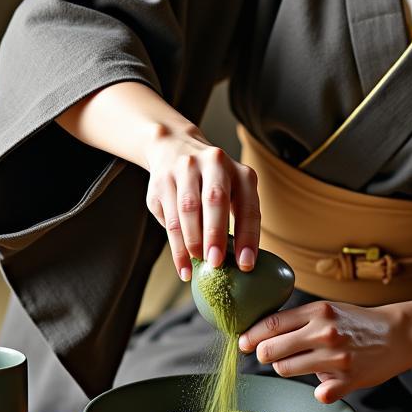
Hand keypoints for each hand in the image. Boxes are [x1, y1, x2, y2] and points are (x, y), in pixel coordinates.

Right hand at [143, 127, 259, 281]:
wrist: (174, 146)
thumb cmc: (213, 181)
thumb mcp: (233, 190)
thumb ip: (236, 218)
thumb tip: (238, 262)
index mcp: (240, 172)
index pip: (248, 206)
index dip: (248, 236)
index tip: (246, 264)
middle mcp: (214, 164)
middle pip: (215, 199)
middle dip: (215, 234)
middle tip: (216, 263)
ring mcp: (185, 169)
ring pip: (188, 209)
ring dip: (193, 241)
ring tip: (197, 265)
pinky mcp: (162, 180)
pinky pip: (169, 217)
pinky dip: (177, 246)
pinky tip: (182, 265)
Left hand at [238, 300, 411, 403]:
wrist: (397, 334)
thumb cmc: (355, 322)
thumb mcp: (327, 310)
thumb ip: (298, 319)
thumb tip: (260, 330)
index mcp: (317, 311)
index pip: (271, 324)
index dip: (251, 335)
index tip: (243, 342)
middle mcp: (325, 332)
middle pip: (272, 350)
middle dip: (264, 354)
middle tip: (268, 355)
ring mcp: (337, 357)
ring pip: (286, 369)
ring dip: (287, 368)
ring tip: (302, 363)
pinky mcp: (349, 379)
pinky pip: (318, 393)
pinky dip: (318, 390)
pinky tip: (326, 381)